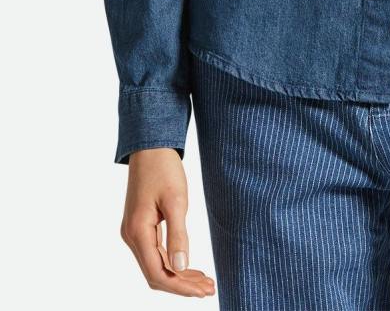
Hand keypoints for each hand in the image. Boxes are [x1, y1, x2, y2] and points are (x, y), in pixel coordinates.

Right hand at [120, 148, 215, 296]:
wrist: (151, 147)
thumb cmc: (163, 169)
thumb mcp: (176, 200)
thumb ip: (178, 234)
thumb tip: (181, 266)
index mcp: (138, 232)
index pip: (157, 273)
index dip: (180, 286)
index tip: (202, 291)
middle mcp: (132, 236)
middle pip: (156, 273)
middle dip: (182, 285)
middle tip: (209, 289)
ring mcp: (135, 232)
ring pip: (156, 265)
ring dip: (179, 275)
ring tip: (204, 282)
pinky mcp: (141, 226)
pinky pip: (156, 252)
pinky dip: (173, 261)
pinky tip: (189, 266)